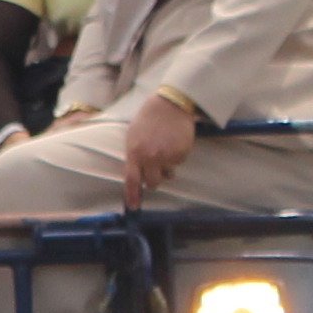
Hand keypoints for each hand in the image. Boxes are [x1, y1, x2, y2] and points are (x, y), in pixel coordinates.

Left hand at [115, 86, 200, 206]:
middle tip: (156, 172)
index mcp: (134, 152)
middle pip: (152, 183)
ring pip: (167, 174)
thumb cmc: (149, 119)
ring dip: (166, 168)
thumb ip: (134, 155)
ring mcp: (166, 157)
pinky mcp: (180, 154)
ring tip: (165, 148)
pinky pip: (178, 163)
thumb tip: (137, 173)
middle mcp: (150, 158)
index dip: (132, 195)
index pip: (131, 180)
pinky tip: (174, 142)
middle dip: (154, 180)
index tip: (133, 207)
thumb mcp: (133, 136)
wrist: (169, 105)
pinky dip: (176, 157)